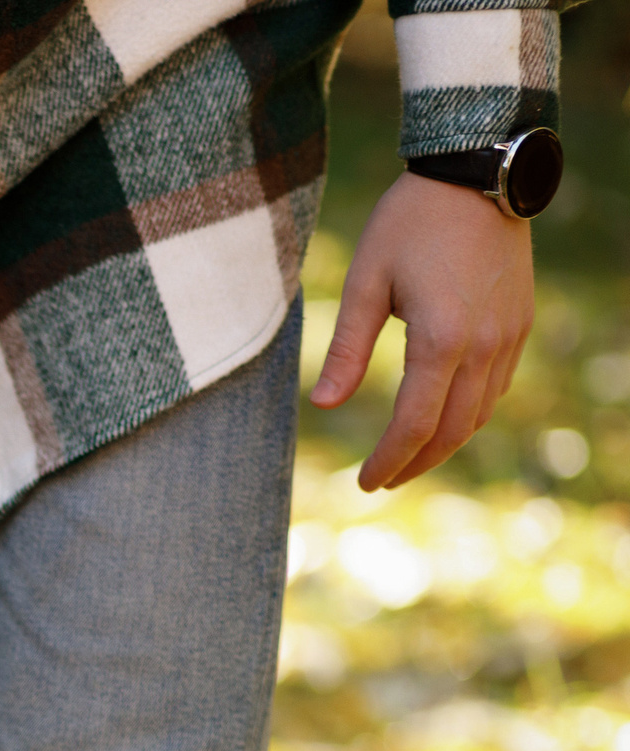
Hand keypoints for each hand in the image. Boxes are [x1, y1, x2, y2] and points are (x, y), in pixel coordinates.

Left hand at [311, 171, 534, 490]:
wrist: (476, 174)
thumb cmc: (410, 223)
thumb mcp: (364, 281)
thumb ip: (347, 348)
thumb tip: (324, 406)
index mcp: (441, 341)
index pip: (414, 425)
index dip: (388, 461)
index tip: (364, 483)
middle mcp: (484, 346)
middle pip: (451, 431)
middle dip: (414, 463)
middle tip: (381, 481)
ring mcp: (508, 337)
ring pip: (479, 414)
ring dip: (444, 445)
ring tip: (408, 459)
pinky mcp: (518, 324)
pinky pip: (496, 388)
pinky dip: (468, 415)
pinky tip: (443, 419)